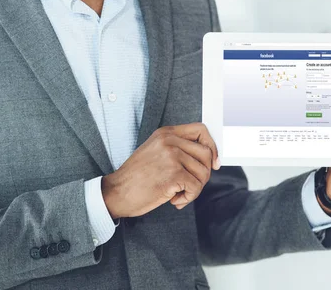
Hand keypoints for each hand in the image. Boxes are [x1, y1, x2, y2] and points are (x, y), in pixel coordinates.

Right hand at [101, 123, 218, 218]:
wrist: (116, 192)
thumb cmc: (136, 177)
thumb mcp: (155, 151)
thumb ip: (177, 148)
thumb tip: (208, 157)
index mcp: (166, 133)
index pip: (201, 130)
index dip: (212, 146)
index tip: (214, 162)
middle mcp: (170, 141)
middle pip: (206, 154)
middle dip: (203, 174)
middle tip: (190, 185)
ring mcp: (172, 157)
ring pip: (203, 173)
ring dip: (194, 188)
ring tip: (177, 193)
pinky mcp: (174, 175)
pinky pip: (196, 187)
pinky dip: (189, 197)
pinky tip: (175, 200)